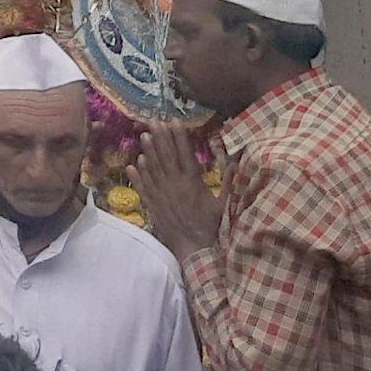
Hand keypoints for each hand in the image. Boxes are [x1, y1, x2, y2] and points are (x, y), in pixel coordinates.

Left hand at [136, 124, 222, 257]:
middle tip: (153, 121)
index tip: (174, 121)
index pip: (185, 154)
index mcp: (193, 183)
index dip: (179, 137)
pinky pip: (143, 187)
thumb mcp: (224, 205)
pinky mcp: (153, 205)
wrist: (195, 250)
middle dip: (160, 137)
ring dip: (147, 151)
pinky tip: (133, 164)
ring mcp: (162, 195)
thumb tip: (236, 164)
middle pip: (166, 157)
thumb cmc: (212, 227)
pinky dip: (138, 175)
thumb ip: (229, 183)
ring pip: (152, 168)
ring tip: (143, 135)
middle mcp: (175, 185)